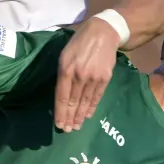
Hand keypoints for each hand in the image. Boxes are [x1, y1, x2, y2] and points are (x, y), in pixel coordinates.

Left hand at [53, 16, 118, 131]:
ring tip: (76, 126)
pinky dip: (91, 107)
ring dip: (80, 116)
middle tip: (67, 130)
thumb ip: (62, 74)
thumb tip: (61, 94)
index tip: (59, 124)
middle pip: (73, 102)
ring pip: (85, 101)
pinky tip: (87, 115)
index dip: (60, 112)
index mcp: (66, 69)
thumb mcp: (64, 55)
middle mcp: (79, 75)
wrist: (103, 33)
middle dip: (69, 118)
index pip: (61, 96)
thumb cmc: (79, 43)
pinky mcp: (105, 78)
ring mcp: (93, 77)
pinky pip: (96, 96)